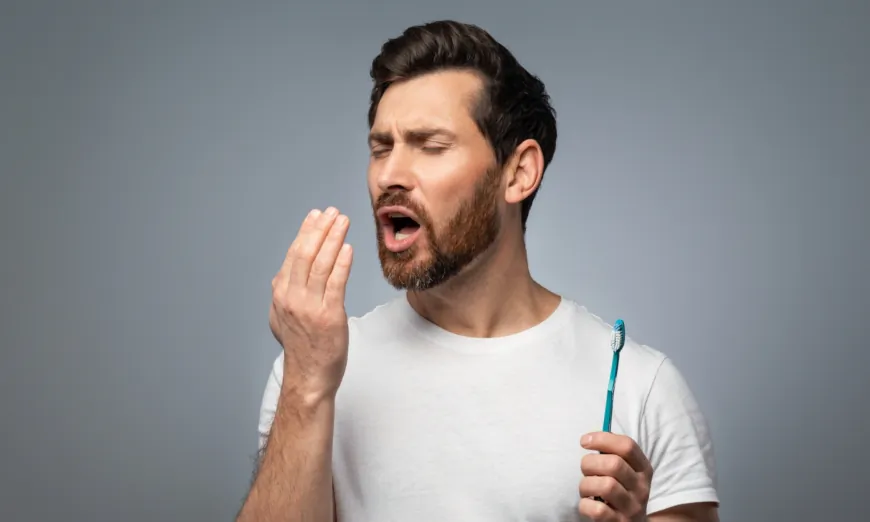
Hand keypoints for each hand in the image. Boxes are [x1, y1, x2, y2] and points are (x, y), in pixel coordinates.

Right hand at [269, 207, 352, 401]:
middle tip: (333, 212)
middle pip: (305, 254)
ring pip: (320, 264)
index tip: (316, 216)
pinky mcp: (329, 316)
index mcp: (280, 294)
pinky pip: (335, 283)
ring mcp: (309, 307)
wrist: (309, 377)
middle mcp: (291, 298)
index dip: (306, 232)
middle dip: (320, 229)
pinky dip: (341, 262)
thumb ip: (283, 295)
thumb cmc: (302, 348)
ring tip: (343, 221)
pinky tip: (348, 248)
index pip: (293, 254)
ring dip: (332, 238)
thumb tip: (282, 277)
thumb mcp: (282, 319)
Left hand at [578, 432, 652, 521]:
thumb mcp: (626, 473)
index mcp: (644, 469)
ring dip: (586, 484)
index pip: (627, 446)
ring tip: (585, 488)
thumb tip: (589, 438)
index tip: (584, 441)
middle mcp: (642, 488)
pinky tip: (587, 503)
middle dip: (590, 463)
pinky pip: (598, 510)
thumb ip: (614, 455)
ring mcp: (632, 507)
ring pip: (606, 486)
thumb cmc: (621, 492)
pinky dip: (585, 505)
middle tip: (584, 470)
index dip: (602, 439)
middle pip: (614, 464)